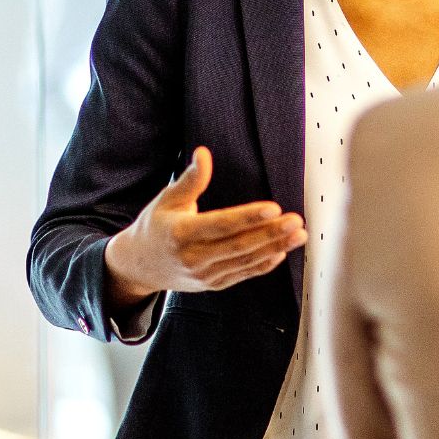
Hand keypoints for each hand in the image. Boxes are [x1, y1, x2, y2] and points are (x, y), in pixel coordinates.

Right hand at [103, 147, 305, 310]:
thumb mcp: (166, 200)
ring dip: (275, 248)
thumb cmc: (155, 226)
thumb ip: (190, 180)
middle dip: (271, 233)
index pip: (221, 225)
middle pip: (239, 245)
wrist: (140, 266)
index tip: (273, 207)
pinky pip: (243, 274)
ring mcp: (205, 275)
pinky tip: (282, 252)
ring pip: (246, 261)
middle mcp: (193, 258)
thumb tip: (204, 154)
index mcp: (181, 233)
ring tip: (298, 234)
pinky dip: (264, 265)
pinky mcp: (213, 284)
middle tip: (296, 220)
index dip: (249, 217)